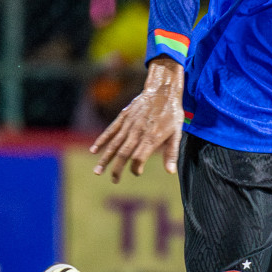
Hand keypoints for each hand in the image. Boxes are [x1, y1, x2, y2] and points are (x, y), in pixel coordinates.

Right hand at [91, 58, 183, 181]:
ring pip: (114, 144)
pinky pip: (111, 130)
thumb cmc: (172, 113)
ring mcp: (128, 124)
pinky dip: (102, 140)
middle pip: (124, 153)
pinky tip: (94, 150)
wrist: (162, 90)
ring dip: (105, 158)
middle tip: (114, 180)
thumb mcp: (177, 133)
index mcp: (151, 138)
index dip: (136, 167)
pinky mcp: (123, 117)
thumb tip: (170, 172)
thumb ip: (172, 153)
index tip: (136, 172)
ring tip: (97, 171)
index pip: (139, 157)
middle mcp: (137, 132)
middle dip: (117, 168)